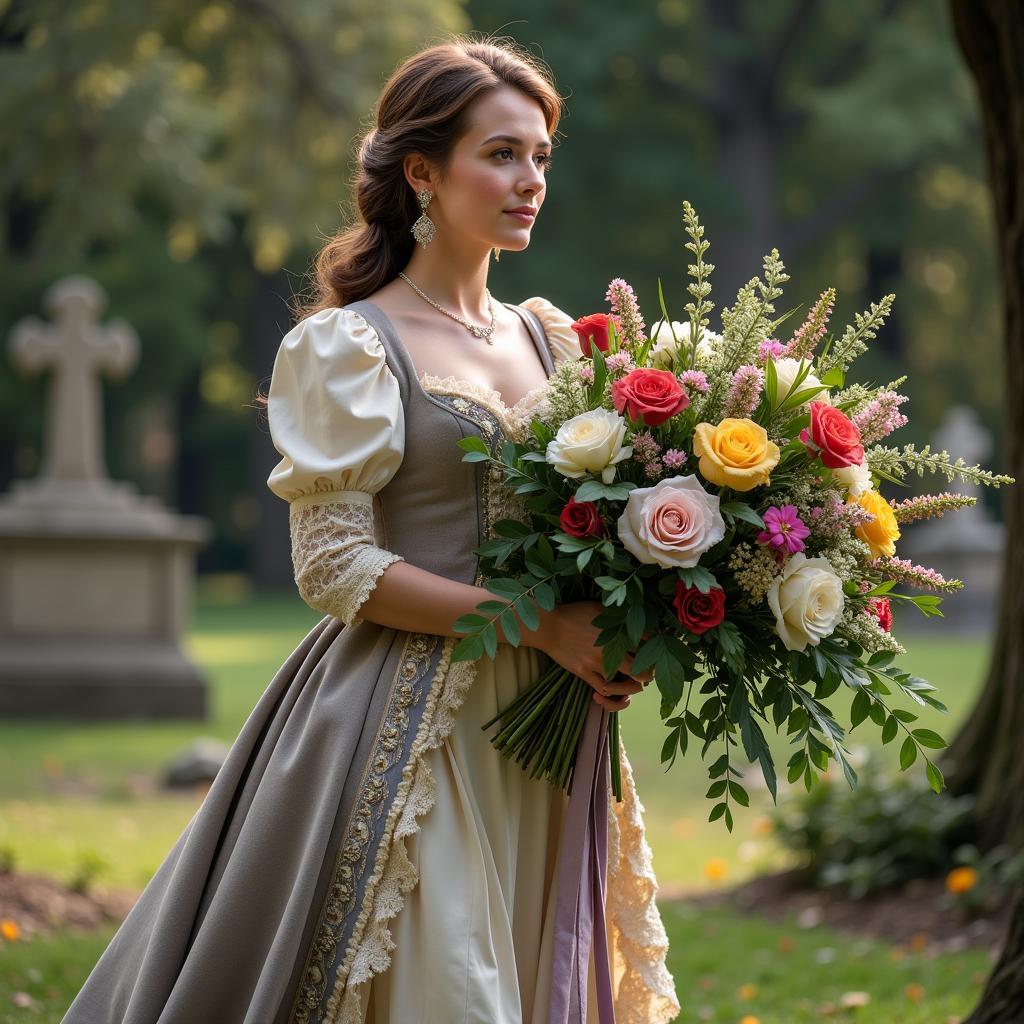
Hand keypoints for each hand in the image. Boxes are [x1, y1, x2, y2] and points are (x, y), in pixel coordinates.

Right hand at [527, 600, 652, 710]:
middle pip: (643, 670)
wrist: (549, 625)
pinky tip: (610, 692)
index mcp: (619, 631)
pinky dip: (610, 696)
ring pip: (627, 686)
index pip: (649, 645)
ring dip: (634, 688)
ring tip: (634, 684)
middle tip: (647, 672)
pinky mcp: (585, 673)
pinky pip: (604, 691)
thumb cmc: (575, 613)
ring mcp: (598, 663)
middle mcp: (612, 649)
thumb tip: (639, 621)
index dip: (655, 650)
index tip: (654, 652)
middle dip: (649, 673)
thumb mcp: (601, 608)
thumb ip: (620, 616)